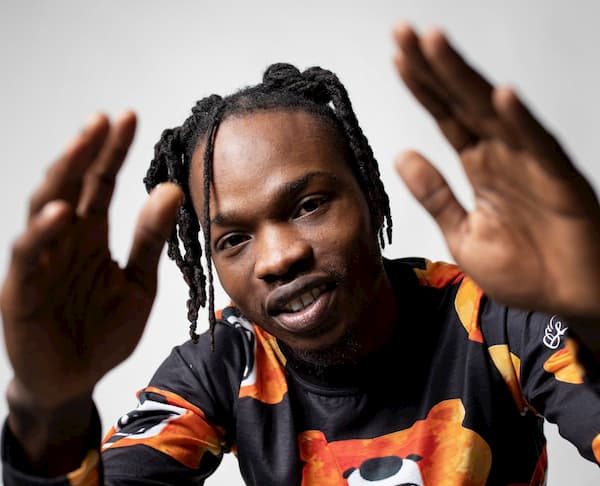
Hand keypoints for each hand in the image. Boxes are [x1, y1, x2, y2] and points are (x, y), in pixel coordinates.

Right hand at [0, 112, 181, 409]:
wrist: (76, 379)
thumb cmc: (103, 330)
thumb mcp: (139, 283)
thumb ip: (150, 240)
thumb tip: (172, 189)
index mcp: (91, 237)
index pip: (101, 185)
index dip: (113, 152)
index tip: (130, 119)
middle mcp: (64, 241)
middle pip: (73, 186)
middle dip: (87, 151)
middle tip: (105, 120)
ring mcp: (41, 262)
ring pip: (45, 208)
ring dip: (62, 176)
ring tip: (83, 145)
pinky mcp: (22, 290)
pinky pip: (30, 255)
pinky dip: (43, 233)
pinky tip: (62, 211)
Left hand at [392, 23, 599, 319]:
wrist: (568, 301)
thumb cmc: (524, 269)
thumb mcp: (462, 233)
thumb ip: (435, 195)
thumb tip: (401, 155)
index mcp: (479, 165)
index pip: (444, 116)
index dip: (421, 86)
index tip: (397, 57)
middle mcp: (502, 155)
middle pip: (462, 102)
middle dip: (433, 67)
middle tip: (404, 34)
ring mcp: (530, 164)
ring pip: (493, 112)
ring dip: (465, 79)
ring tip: (436, 45)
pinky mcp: (559, 183)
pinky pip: (539, 148)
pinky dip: (520, 123)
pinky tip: (501, 97)